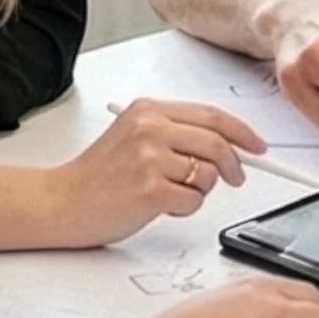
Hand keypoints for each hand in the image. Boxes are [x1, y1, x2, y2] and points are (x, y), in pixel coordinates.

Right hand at [51, 99, 264, 247]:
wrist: (60, 203)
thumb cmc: (98, 176)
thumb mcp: (135, 136)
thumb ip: (177, 133)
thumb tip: (230, 143)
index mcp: (149, 110)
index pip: (212, 115)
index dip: (242, 132)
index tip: (258, 146)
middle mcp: (150, 128)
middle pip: (218, 142)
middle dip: (235, 164)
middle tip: (237, 178)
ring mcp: (150, 158)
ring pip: (209, 173)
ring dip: (200, 190)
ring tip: (170, 193)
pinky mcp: (151, 189)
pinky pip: (194, 200)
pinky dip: (185, 208)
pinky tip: (159, 206)